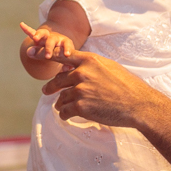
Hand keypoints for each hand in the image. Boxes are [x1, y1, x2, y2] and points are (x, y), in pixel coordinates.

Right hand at [20, 22, 75, 61]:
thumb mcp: (66, 59)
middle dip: (49, 48)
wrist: (59, 48)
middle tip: (48, 56)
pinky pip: (31, 33)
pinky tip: (21, 24)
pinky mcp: (38, 37)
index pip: (66, 44)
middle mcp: (55, 38)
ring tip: (35, 38)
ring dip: (38, 35)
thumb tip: (66, 69)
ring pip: (42, 33)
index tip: (67, 55)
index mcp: (64, 42)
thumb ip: (66, 65)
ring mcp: (46, 37)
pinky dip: (27, 29)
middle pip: (52, 40)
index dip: (66, 49)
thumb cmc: (65, 56)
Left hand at [41, 49, 166, 127]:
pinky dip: (63, 115)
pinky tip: (65, 117)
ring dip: (60, 104)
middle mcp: (82, 73)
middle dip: (51, 87)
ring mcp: (80, 89)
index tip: (33, 53)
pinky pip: (64, 111)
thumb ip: (92, 66)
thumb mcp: (110, 67)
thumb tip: (78, 68)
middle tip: (46, 91)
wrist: (137, 104)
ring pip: (60, 97)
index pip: (63, 55)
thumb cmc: (128, 86)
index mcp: (89, 60)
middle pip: (58, 80)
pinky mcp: (81, 106)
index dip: (47, 55)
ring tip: (61, 108)